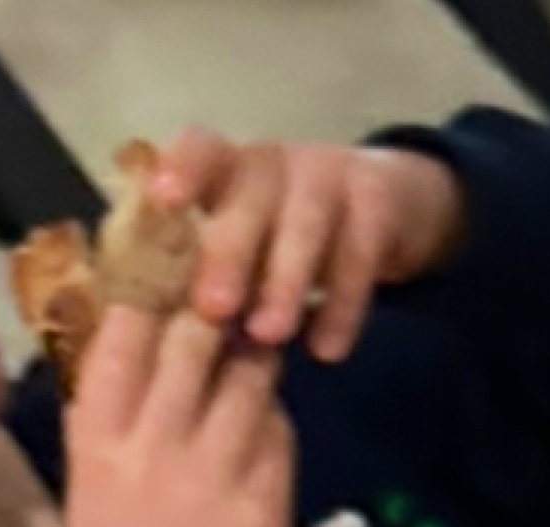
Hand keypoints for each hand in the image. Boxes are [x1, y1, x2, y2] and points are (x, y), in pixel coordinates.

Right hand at [66, 309, 295, 526]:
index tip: (169, 275)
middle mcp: (151, 449)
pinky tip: (269, 417)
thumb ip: (106, 423)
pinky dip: (275, 415)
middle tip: (232, 295)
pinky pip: (278, 432)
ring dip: (255, 355)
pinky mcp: (264, 503)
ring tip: (259, 344)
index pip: (121, 336)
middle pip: (188, 343)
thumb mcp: (92, 495)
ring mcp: (212, 475)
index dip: (150, 294)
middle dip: (213, 310)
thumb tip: (129, 346)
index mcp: (96, 444)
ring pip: (243, 379)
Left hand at [152, 131, 468, 363]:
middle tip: (214, 309)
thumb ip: (213, 270)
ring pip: (304, 226)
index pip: (203, 151)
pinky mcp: (376, 207)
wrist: (386, 210)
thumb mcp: (246, 244)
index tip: (163, 198)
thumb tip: (171, 330)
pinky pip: (358, 259)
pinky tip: (326, 351)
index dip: (184, 169)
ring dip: (284, 281)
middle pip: (249, 198)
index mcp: (231, 168)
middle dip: (229, 252)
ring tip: (270, 335)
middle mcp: (275, 165)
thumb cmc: (285, 239)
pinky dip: (342, 308)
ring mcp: (329, 179)